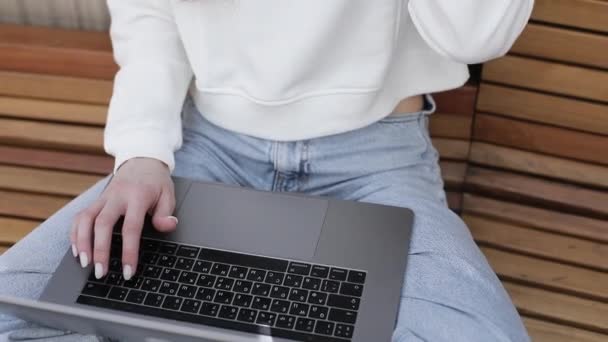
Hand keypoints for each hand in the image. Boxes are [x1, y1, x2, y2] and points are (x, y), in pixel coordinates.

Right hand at [70, 157, 177, 279]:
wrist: (142, 160)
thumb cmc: (156, 182)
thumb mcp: (168, 195)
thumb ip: (166, 212)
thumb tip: (167, 226)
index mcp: (137, 196)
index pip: (131, 228)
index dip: (129, 251)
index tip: (127, 271)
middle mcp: (117, 196)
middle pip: (102, 224)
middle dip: (99, 250)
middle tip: (100, 272)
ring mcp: (104, 197)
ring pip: (86, 219)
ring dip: (82, 242)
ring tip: (84, 263)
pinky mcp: (96, 200)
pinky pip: (80, 216)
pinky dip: (76, 233)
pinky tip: (77, 249)